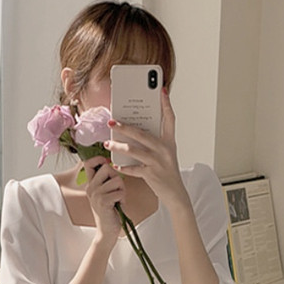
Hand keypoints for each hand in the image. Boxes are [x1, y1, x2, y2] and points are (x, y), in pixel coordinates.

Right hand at [84, 157, 123, 242]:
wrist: (107, 231)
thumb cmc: (110, 211)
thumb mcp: (106, 193)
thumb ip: (106, 180)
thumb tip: (112, 164)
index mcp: (90, 184)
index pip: (88, 163)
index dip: (99, 159)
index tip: (106, 164)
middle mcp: (90, 188)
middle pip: (107, 167)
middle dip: (117, 176)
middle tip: (116, 189)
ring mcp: (95, 194)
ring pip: (116, 179)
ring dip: (121, 189)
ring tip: (118, 199)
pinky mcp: (103, 201)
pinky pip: (119, 191)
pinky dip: (122, 198)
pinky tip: (118, 205)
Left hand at [106, 89, 189, 210]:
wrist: (175, 194)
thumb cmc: (166, 171)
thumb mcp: (164, 154)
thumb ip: (153, 142)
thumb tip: (133, 130)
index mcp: (170, 141)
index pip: (170, 118)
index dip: (166, 104)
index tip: (162, 90)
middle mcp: (165, 149)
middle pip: (143, 134)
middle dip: (125, 127)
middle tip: (111, 122)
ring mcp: (159, 162)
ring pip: (134, 150)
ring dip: (119, 147)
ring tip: (108, 144)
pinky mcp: (152, 174)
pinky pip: (134, 169)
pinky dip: (123, 167)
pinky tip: (115, 165)